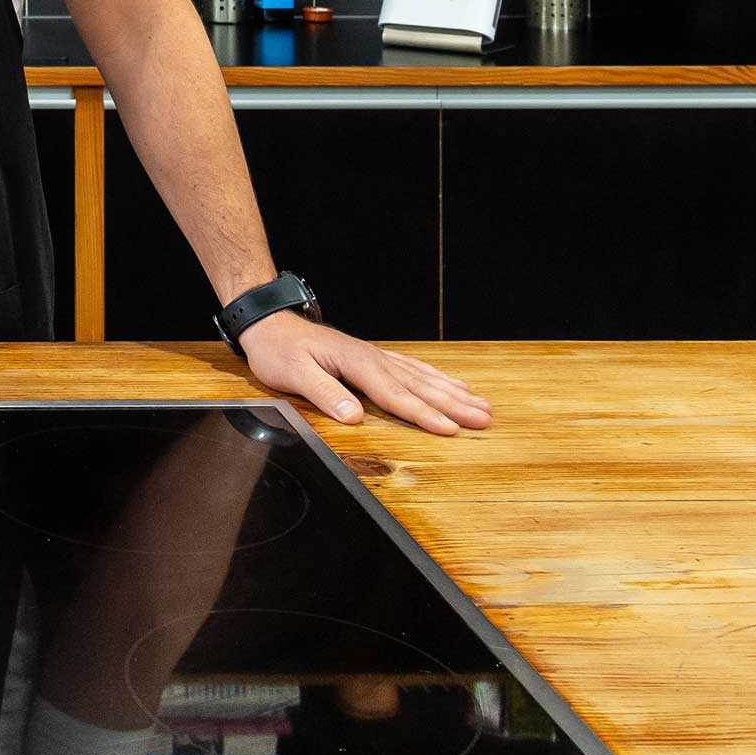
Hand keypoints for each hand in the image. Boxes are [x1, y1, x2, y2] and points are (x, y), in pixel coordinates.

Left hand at [237, 311, 492, 436]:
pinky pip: (413, 369)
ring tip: (482, 406)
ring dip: (453, 393)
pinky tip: (454, 385)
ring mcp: (376, 357)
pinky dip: (436, 378)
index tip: (450, 429)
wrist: (271, 325)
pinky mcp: (374, 358)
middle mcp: (373, 359)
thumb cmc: (279, 351)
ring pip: (422, 377)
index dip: (423, 414)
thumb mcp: (293, 375)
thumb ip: (325, 394)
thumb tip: (354, 417)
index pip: (395, 395)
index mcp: (356, 364)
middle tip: (485, 420)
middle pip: (419, 385)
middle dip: (453, 405)